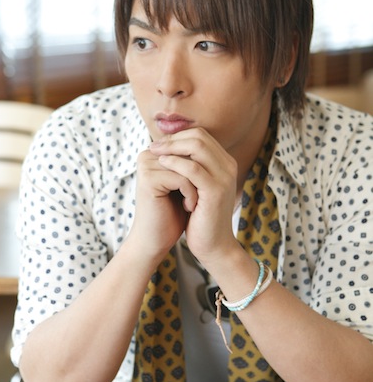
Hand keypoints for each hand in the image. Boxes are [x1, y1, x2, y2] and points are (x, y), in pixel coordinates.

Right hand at [128, 146, 193, 259]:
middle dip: (202, 174)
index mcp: (157, 151)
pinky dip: (191, 195)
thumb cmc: (175, 213)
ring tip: (194, 203)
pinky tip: (188, 207)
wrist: (158, 240)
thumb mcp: (188, 182)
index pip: (192, 142)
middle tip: (202, 194)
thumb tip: (209, 138)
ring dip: (198, 187)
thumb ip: (192, 159)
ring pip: (189, 165)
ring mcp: (146, 164)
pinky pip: (183, 178)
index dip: (204, 165)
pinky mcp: (148, 178)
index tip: (201, 186)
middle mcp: (149, 154)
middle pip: (191, 151)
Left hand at [148, 128, 238, 263]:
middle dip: (173, 139)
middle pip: (199, 137)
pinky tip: (161, 165)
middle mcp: (228, 167)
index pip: (201, 136)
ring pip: (197, 147)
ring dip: (171, 147)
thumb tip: (167, 150)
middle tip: (153, 146)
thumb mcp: (196, 188)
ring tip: (153, 153)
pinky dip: (175, 163)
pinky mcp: (215, 191)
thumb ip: (190, 169)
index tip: (158, 144)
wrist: (213, 246)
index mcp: (225, 164)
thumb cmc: (200, 218)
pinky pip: (193, 168)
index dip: (177, 136)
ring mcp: (224, 178)